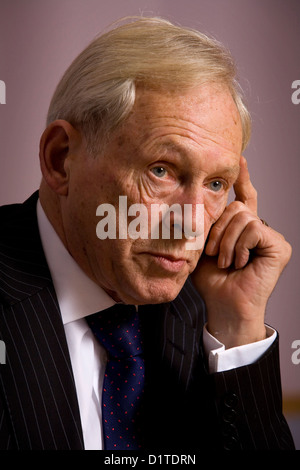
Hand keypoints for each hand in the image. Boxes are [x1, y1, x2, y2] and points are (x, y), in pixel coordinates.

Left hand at [191, 156, 291, 348]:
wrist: (224, 305)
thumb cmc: (213, 281)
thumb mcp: (203, 246)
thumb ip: (207, 225)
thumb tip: (198, 200)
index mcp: (243, 229)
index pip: (245, 197)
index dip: (243, 178)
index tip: (239, 158)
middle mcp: (260, 229)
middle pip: (238, 206)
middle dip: (219, 229)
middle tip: (215, 253)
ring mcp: (271, 238)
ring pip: (244, 217)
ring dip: (227, 241)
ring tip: (227, 261)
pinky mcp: (279, 246)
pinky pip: (254, 229)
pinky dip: (240, 246)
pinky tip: (240, 262)